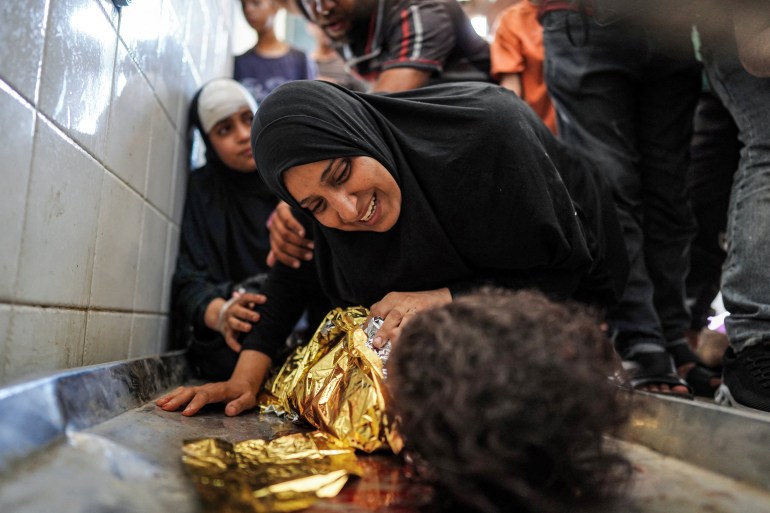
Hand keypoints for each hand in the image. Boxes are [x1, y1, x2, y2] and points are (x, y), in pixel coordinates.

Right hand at [155, 350, 270, 415]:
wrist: (242, 383)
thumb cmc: (245, 394)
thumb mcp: (248, 399)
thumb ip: (240, 404)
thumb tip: (229, 411)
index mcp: (220, 390)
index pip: (206, 395)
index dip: (196, 403)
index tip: (186, 413)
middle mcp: (209, 387)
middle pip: (191, 391)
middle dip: (178, 399)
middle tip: (166, 408)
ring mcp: (202, 388)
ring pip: (185, 390)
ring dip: (172, 397)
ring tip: (159, 405)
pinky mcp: (198, 391)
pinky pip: (184, 392)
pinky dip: (173, 396)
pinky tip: (162, 402)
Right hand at [217, 292, 265, 351]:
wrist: (220, 316)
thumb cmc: (240, 309)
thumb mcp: (245, 304)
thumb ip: (254, 303)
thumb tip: (269, 305)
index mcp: (238, 302)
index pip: (246, 298)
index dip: (255, 298)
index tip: (264, 299)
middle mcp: (232, 311)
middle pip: (239, 311)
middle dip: (248, 314)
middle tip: (257, 317)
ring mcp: (228, 321)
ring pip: (233, 323)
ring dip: (241, 325)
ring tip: (249, 328)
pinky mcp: (226, 332)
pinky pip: (229, 339)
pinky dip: (233, 344)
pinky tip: (240, 349)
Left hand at [267, 201, 313, 267]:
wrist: (291, 200)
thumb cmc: (292, 222)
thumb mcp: (284, 235)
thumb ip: (278, 248)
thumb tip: (269, 263)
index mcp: (273, 237)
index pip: (277, 252)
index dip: (287, 259)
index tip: (298, 265)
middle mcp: (272, 228)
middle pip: (282, 244)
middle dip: (296, 252)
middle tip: (309, 256)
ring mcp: (276, 218)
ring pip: (285, 234)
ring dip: (299, 242)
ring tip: (312, 246)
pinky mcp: (281, 209)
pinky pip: (288, 220)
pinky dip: (296, 228)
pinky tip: (303, 233)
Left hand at [368, 288, 451, 347]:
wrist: (440, 298)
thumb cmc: (415, 303)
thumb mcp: (398, 302)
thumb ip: (384, 310)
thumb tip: (369, 327)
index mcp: (392, 298)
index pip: (377, 311)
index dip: (370, 325)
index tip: (366, 337)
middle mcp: (402, 302)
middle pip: (389, 317)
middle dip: (382, 331)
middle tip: (377, 343)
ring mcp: (413, 309)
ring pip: (403, 322)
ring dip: (395, 335)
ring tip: (391, 347)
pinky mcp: (424, 315)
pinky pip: (414, 326)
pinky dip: (408, 335)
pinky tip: (405, 343)